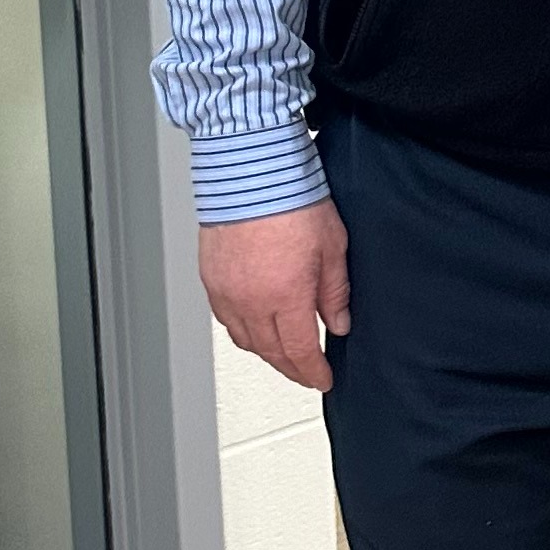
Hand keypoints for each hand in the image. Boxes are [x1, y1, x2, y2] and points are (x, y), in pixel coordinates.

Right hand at [197, 199, 349, 394]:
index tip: (322, 379)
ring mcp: (226, 292)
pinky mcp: (210, 279)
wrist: (251, 171)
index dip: (313, 371)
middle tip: (306, 373)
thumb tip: (339, 322)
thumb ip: (335, 291)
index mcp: (285, 296)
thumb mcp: (333, 247)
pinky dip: (242, 332)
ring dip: (266, 353)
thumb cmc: (291, 199)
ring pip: (245, 340)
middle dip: (291, 368)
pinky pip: (225, 320)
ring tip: (283, 355)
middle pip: (271, 352)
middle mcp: (251, 301)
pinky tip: (254, 329)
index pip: (300, 351)